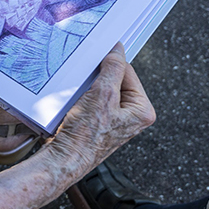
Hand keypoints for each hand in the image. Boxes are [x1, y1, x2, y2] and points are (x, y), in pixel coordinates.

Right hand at [44, 43, 155, 174]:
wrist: (65, 157)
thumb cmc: (86, 136)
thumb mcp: (102, 95)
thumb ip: (113, 69)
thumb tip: (117, 50)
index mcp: (142, 110)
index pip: (128, 72)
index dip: (110, 66)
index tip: (96, 61)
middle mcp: (132, 115)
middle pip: (114, 80)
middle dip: (97, 78)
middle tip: (86, 85)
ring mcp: (115, 119)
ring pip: (100, 88)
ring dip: (87, 87)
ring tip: (80, 98)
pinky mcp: (99, 121)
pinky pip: (91, 99)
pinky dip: (81, 96)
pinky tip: (75, 104)